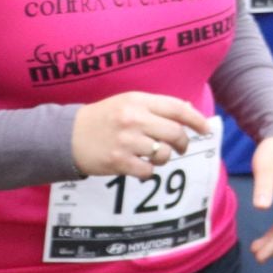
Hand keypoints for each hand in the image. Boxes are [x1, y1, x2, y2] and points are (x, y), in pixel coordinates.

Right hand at [71, 91, 210, 178]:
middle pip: (175, 133)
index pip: (177, 108)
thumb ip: (155, 107)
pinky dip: (148, 172)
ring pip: (163, 153)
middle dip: (182, 143)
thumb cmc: (102, 119)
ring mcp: (126, 141)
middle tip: (179, 148)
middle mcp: (134, 119)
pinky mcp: (119, 161)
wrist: (66, 135)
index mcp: (137, 101)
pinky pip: (148, 171)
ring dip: (163, 158)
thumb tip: (189, 111)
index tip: (205, 129)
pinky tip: (139, 167)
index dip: (196, 120)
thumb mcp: (127, 103)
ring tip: (152, 156)